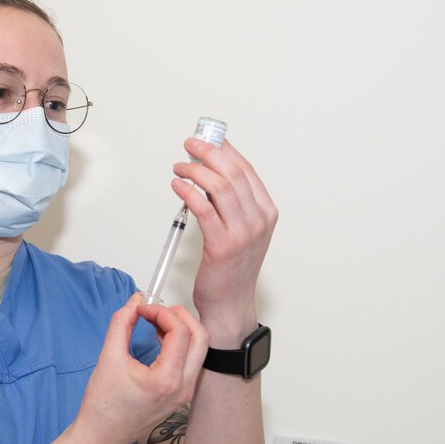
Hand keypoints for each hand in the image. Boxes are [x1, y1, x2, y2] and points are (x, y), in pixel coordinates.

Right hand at [74, 293, 208, 443]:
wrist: (100, 439)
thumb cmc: (102, 406)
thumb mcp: (108, 357)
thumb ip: (122, 323)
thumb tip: (136, 300)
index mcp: (167, 380)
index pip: (179, 331)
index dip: (161, 312)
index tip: (141, 309)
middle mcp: (183, 388)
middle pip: (200, 337)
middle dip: (179, 316)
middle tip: (155, 310)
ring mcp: (185, 394)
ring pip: (199, 349)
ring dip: (181, 329)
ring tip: (154, 321)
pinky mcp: (181, 395)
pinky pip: (191, 361)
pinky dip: (179, 343)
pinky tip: (159, 337)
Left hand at [171, 138, 277, 342]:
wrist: (230, 304)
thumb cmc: (231, 269)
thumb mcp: (241, 231)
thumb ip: (230, 204)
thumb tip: (208, 174)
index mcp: (266, 213)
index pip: (247, 171)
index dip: (226, 151)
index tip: (208, 139)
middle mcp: (258, 221)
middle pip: (233, 174)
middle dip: (209, 152)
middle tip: (190, 145)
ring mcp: (243, 233)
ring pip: (219, 187)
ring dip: (195, 170)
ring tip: (179, 167)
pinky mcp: (223, 246)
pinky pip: (203, 209)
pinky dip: (188, 191)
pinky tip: (177, 185)